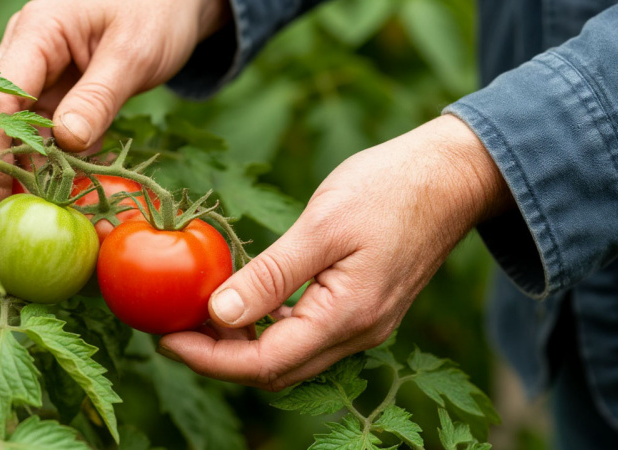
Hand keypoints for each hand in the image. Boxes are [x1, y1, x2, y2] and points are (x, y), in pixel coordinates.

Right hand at [0, 0, 229, 215]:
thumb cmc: (157, 9)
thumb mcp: (134, 52)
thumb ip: (99, 96)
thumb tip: (66, 143)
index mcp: (37, 33)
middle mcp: (26, 53)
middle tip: (2, 221)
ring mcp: (41, 74)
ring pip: (19, 131)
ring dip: (29, 172)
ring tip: (40, 218)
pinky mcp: (60, 93)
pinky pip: (49, 134)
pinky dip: (58, 165)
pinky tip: (70, 197)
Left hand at [158, 115, 514, 390]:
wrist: (451, 177)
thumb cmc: (390, 189)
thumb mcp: (323, 225)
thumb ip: (272, 274)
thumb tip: (220, 314)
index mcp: (347, 317)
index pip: (264, 363)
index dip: (208, 358)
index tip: (166, 338)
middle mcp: (357, 333)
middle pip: (275, 369)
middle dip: (218, 357)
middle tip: (173, 328)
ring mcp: (363, 325)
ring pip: (290, 356)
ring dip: (242, 345)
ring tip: (199, 315)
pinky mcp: (363, 309)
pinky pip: (307, 334)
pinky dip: (270, 326)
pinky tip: (247, 301)